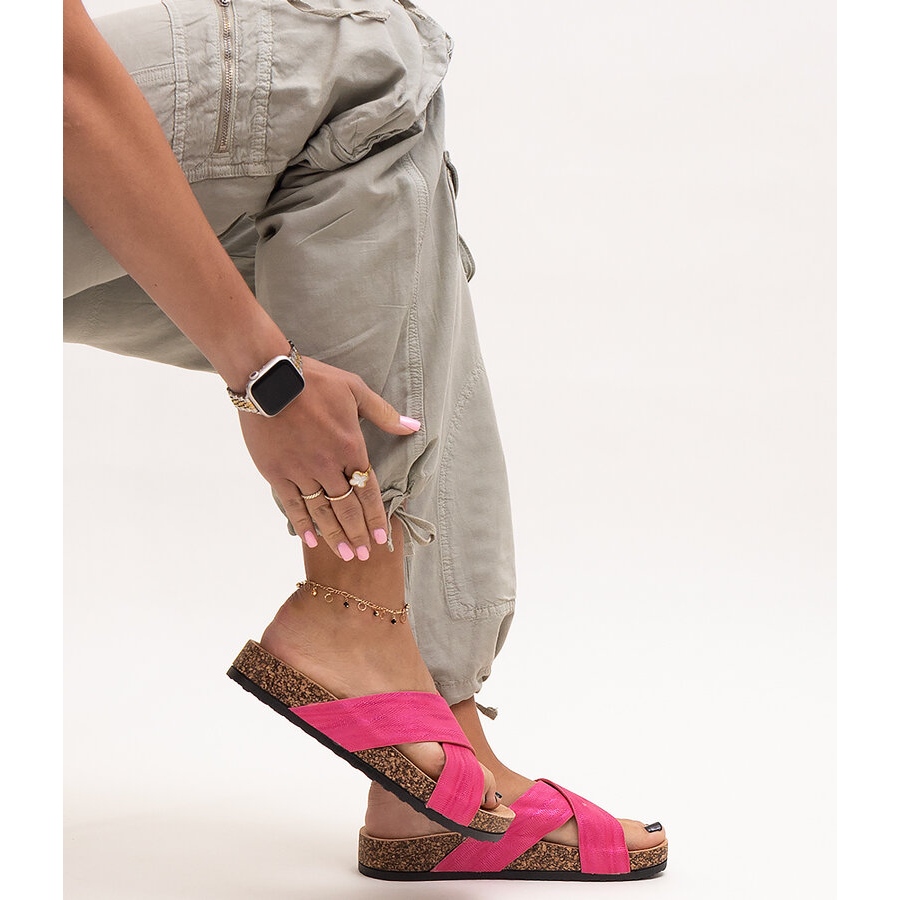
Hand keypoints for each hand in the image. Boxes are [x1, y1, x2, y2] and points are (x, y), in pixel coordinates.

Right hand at [238, 356, 418, 560]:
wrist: (269, 379)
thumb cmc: (315, 380)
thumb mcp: (355, 390)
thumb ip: (384, 414)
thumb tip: (413, 426)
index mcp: (351, 447)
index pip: (368, 490)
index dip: (376, 517)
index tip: (383, 538)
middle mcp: (329, 465)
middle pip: (347, 507)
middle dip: (358, 533)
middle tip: (365, 555)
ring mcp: (301, 471)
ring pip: (322, 511)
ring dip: (335, 535)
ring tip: (345, 555)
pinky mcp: (277, 473)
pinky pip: (293, 505)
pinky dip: (302, 524)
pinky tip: (311, 540)